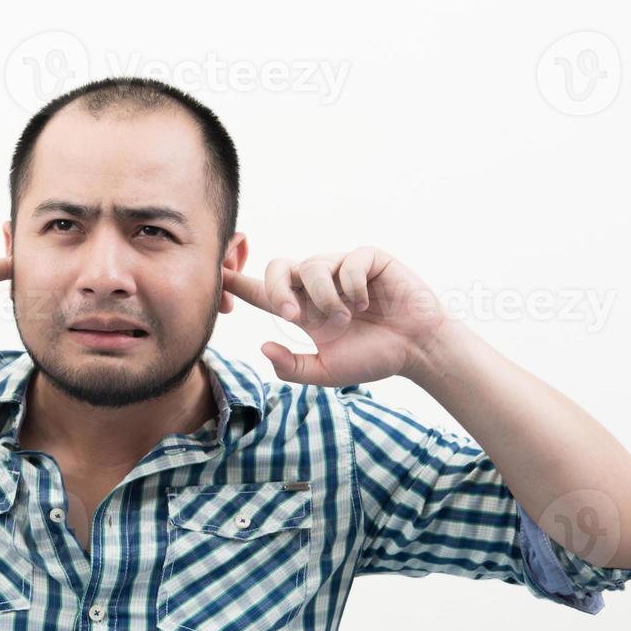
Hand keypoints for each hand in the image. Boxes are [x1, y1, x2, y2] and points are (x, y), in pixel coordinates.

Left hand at [222, 246, 449, 385]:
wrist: (416, 350)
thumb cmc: (373, 358)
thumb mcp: (326, 371)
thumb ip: (293, 366)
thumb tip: (261, 347)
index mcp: (304, 309)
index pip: (263, 292)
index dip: (238, 282)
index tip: (214, 274)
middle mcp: (318, 285)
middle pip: (279, 267)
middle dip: (277, 289)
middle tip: (291, 315)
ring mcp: (342, 268)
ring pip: (312, 266)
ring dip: (325, 297)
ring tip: (347, 318)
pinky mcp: (368, 258)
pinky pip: (347, 261)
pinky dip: (353, 286)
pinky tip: (368, 303)